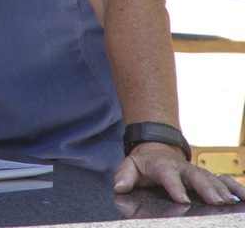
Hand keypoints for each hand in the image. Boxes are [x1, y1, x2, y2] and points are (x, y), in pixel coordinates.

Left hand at [113, 142, 242, 205]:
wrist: (156, 149)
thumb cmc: (143, 163)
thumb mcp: (129, 166)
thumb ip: (124, 176)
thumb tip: (119, 187)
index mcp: (162, 166)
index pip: (168, 176)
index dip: (175, 187)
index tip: (182, 200)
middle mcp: (182, 168)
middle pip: (195, 177)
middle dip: (206, 189)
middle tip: (216, 202)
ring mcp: (196, 171)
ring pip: (211, 179)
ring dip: (222, 189)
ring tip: (231, 201)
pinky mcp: (206, 176)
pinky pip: (223, 180)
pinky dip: (236, 187)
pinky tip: (244, 197)